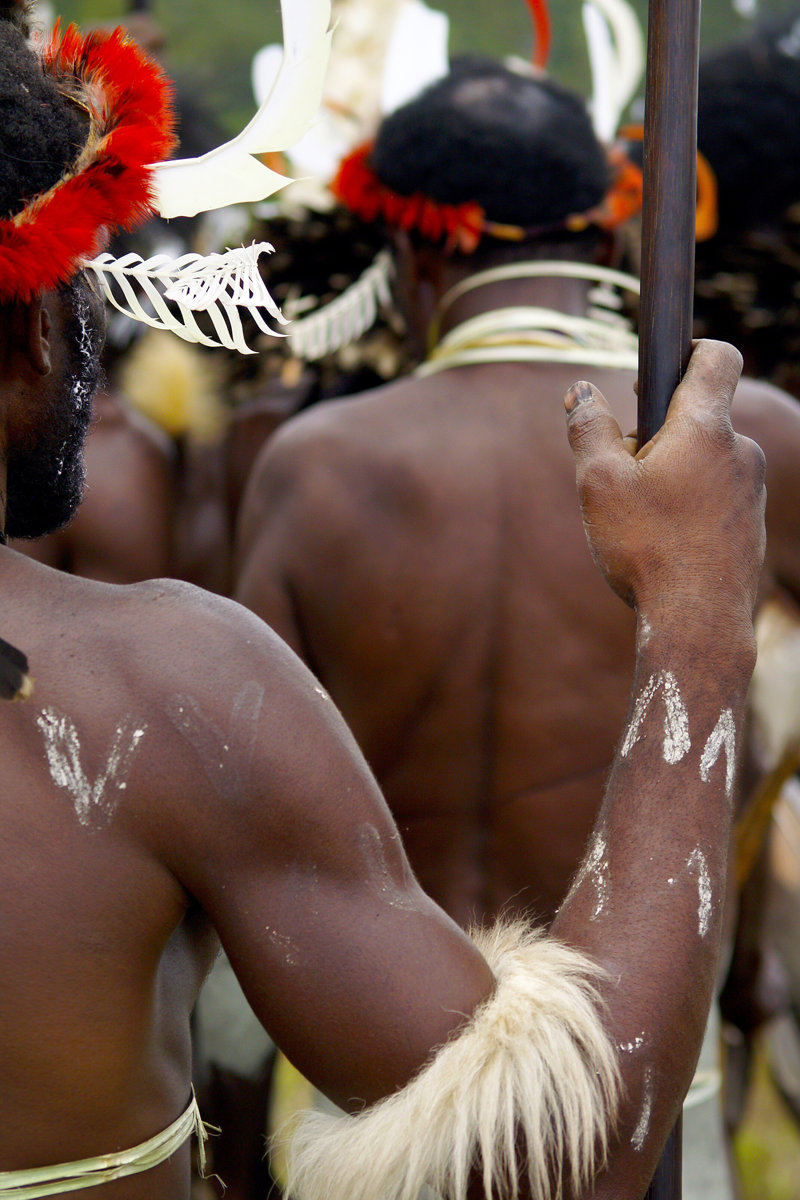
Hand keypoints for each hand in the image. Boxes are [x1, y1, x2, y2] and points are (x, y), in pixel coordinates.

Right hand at [564, 339, 765, 629]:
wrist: (697, 622)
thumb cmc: (646, 548)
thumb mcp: (598, 483)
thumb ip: (589, 428)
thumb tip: (582, 392)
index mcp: (704, 429)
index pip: (716, 357)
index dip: (689, 348)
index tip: (658, 371)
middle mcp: (739, 452)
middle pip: (697, 418)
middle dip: (657, 435)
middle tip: (623, 476)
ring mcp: (750, 490)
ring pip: (704, 463)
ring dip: (671, 475)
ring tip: (640, 521)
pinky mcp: (751, 525)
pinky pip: (714, 498)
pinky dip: (688, 507)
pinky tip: (662, 544)